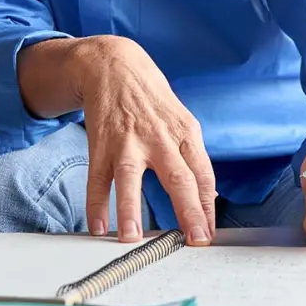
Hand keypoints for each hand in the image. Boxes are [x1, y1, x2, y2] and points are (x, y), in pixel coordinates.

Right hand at [68, 36, 216, 244]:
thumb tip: (209, 194)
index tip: (209, 233)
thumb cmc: (152, 98)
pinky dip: (96, 204)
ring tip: (132, 238)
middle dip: (189, 211)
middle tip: (196, 240)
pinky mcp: (101, 143)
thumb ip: (192, 156)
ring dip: (131, 209)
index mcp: (185, 133)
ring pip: (131, 178)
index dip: (208, 206)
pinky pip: (98, 178)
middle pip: (179, 178)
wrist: (115, 65)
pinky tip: (97, 226)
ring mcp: (128, 141)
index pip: (203, 175)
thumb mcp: (182, 120)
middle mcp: (159, 138)